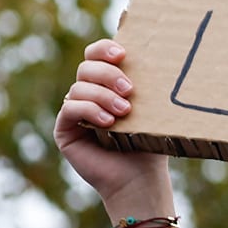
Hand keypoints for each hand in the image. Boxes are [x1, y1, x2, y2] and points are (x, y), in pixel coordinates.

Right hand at [54, 38, 173, 217]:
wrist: (140, 178)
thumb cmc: (150, 143)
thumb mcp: (153, 109)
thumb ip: (149, 84)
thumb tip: (163, 55)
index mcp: (107, 83)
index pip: (96, 54)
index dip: (104, 49)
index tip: (123, 54)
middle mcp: (87, 94)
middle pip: (87, 67)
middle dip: (108, 74)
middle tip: (129, 89)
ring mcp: (74, 111)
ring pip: (79, 87)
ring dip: (103, 96)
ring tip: (125, 112)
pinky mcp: (64, 129)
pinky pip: (70, 108)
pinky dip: (90, 111)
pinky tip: (108, 122)